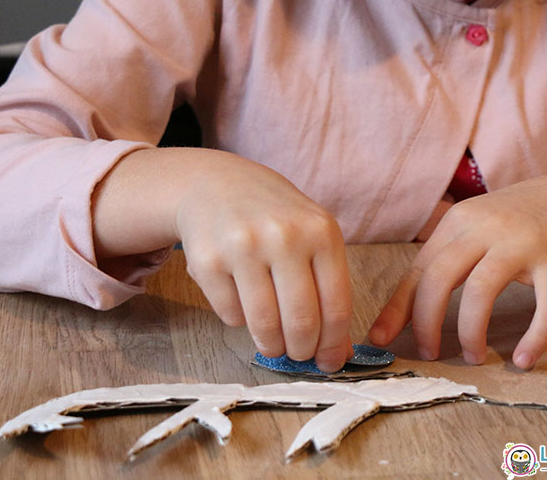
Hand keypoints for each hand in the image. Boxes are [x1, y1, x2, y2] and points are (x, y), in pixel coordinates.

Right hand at [174, 151, 352, 371]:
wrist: (217, 183)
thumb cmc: (274, 216)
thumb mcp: (312, 234)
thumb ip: (328, 286)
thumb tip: (338, 351)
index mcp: (320, 231)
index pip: (336, 306)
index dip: (334, 344)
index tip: (330, 362)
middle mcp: (283, 236)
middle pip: (301, 321)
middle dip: (302, 350)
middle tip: (298, 356)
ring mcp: (242, 247)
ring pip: (264, 324)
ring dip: (271, 345)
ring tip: (273, 344)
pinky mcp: (207, 260)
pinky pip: (230, 315)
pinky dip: (239, 320)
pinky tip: (242, 301)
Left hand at [368, 162, 546, 369]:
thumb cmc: (524, 220)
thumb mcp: (479, 226)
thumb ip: (450, 257)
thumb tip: (410, 306)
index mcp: (460, 221)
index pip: (419, 269)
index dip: (398, 307)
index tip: (382, 337)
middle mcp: (486, 228)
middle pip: (439, 278)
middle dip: (426, 322)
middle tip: (428, 353)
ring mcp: (523, 243)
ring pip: (481, 292)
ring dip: (471, 332)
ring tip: (473, 356)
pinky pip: (545, 307)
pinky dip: (534, 337)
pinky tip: (523, 360)